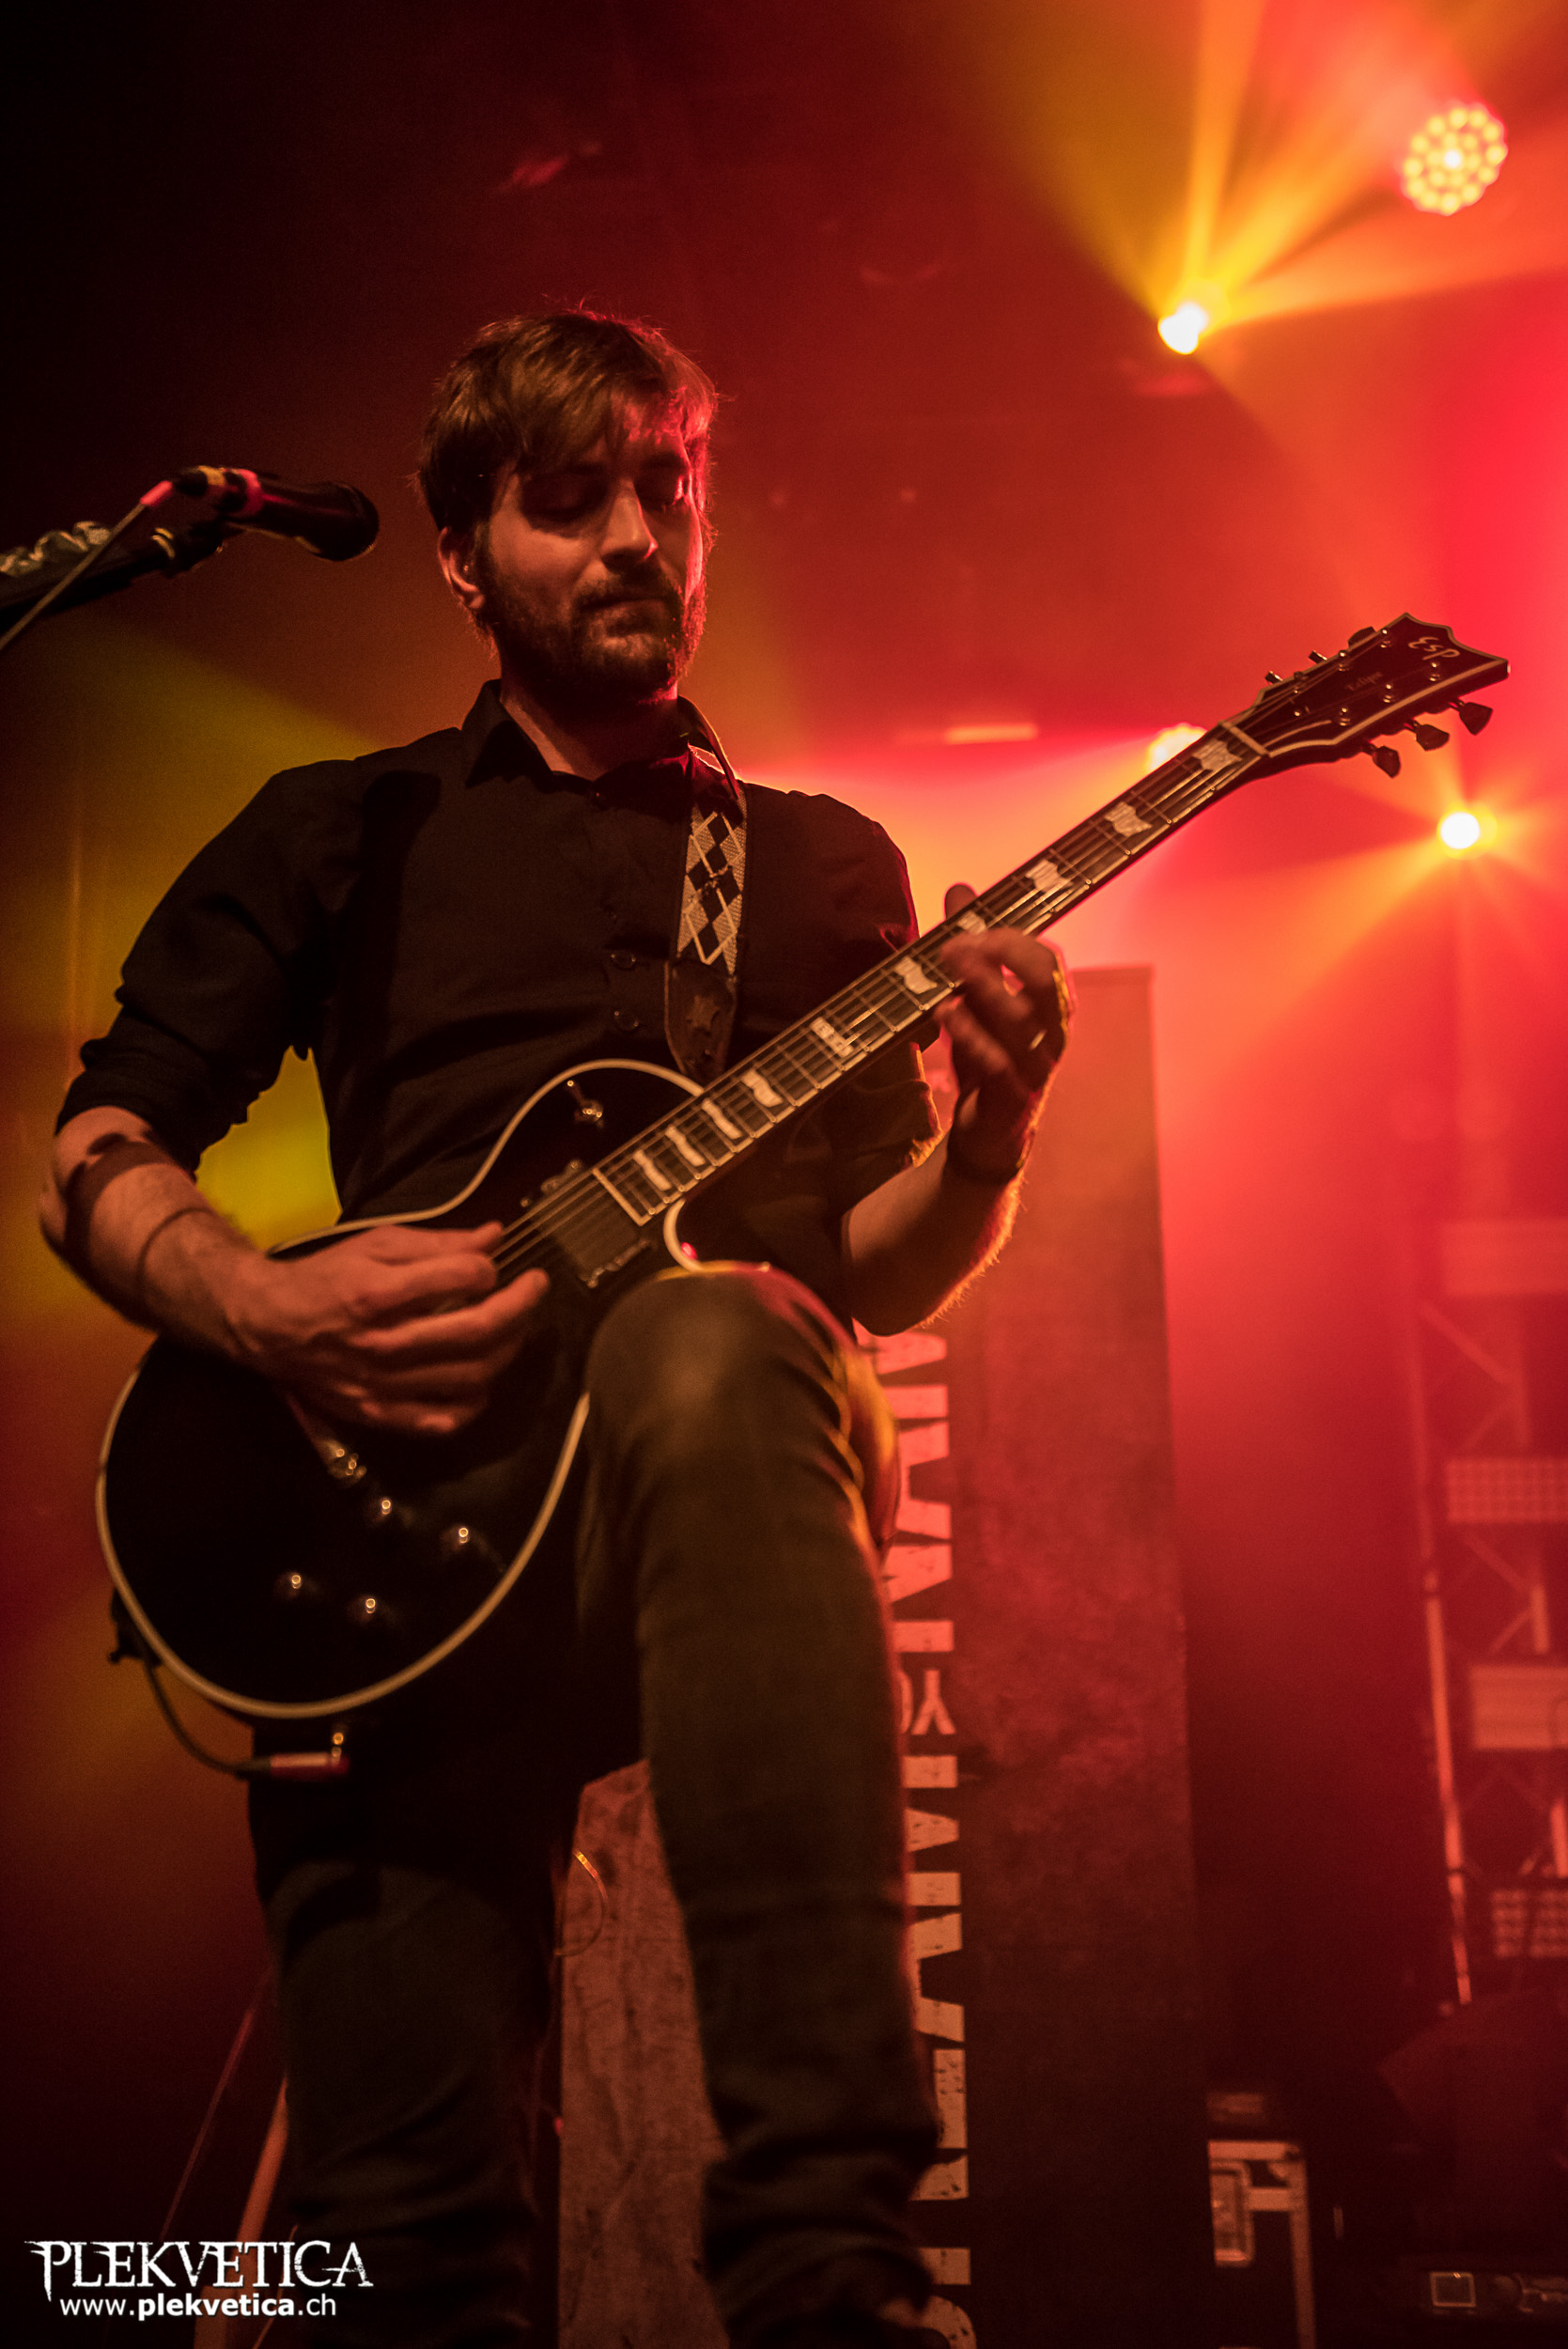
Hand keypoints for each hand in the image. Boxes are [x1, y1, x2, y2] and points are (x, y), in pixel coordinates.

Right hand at [228, 1221, 547, 1436]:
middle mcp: (383, 1343)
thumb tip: (493, 1237)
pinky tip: (483, 1379)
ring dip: (507, 1350)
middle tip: (535, 1286)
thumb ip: (437, 1243)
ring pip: (470, 1377)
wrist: (270, 1326)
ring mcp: (384, 1385)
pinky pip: (443, 1420)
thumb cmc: (325, 1279)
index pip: (461, 1278)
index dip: (488, 1268)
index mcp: (378, 1294)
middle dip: (519, 1306)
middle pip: (476, 1332)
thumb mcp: (376, 1246)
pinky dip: (474, 1402)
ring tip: (515, 1327)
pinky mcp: (381, 1413)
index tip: (492, 1264)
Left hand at [936, 883, 1072, 1179]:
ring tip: (947, 962)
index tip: (972, 921)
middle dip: (1003, 951)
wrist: (992, 1135)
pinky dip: (971, 1034)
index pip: (1048, 958)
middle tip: (956, 940)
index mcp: (1050, 1007)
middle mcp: (1052, 1033)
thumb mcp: (981, 1001)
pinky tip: (946, 1012)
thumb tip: (959, 890)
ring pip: (1021, 1020)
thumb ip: (974, 947)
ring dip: (983, 986)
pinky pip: (998, 1063)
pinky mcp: (1013, 1097)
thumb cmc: (991, 1059)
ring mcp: (1036, 1066)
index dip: (1014, 935)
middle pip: (1043, 980)